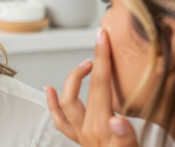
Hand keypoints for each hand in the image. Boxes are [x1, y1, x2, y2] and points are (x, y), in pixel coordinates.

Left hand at [45, 28, 139, 146]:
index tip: (102, 37)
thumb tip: (118, 119)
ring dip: (73, 80)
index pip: (101, 85)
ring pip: (68, 101)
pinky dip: (52, 105)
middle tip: (100, 41)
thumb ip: (125, 137)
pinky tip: (49, 90)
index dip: (102, 58)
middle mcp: (88, 128)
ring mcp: (81, 134)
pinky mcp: (78, 139)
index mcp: (103, 126)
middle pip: (87, 87)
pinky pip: (60, 122)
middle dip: (94, 60)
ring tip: (84, 65)